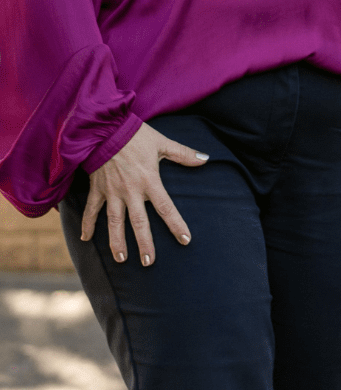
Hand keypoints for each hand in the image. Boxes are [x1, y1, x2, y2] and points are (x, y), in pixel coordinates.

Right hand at [81, 122, 209, 265]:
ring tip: (121, 259)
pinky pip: (91, 209)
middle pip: (139, 222)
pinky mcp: (96, 188)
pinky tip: (85, 239)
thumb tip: (206, 159)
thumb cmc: (135, 134)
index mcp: (149, 180)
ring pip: (114, 221)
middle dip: (144, 243)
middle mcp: (130, 190)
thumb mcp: (162, 142)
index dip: (176, 224)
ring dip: (117, 241)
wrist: (105, 127)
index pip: (166, 207)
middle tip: (149, 262)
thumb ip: (183, 154)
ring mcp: (112, 191)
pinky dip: (87, 224)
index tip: (185, 240)